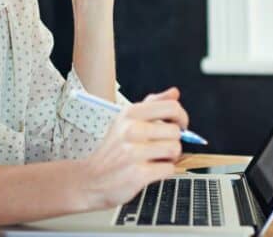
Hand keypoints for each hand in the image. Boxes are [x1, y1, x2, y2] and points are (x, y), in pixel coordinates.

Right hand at [75, 88, 188, 210]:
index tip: (179, 125)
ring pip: (175, 149)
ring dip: (170, 157)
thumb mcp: (127, 121)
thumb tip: (174, 93)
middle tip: (161, 146)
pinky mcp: (138, 173)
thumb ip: (152, 105)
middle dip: (173, 141)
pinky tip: (151, 170)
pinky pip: (169, 169)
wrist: (91, 179)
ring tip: (155, 158)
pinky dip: (164, 171)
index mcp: (130, 113)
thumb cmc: (113, 150)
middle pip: (176, 131)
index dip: (181, 117)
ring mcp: (134, 152)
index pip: (171, 107)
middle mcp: (131, 129)